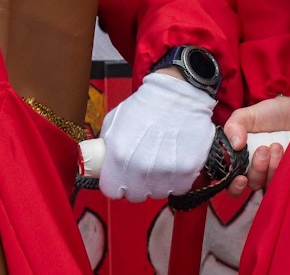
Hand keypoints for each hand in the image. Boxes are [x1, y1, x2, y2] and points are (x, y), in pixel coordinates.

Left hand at [97, 70, 216, 201]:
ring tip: (160, 162)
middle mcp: (141, 168)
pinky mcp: (187, 171)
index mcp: (119, 156)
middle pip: (135, 195)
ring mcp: (166, 172)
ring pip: (157, 193)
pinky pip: (178, 188)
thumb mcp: (114, 122)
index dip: (116, 184)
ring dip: (157, 182)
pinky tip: (175, 162)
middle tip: (142, 169)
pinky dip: (176, 179)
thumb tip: (102, 164)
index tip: (121, 178)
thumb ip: (107, 148)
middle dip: (136, 184)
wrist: (179, 94)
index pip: (111, 191)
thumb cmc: (145, 105)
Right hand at [225, 94, 289, 196]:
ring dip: (271, 167)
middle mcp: (254, 169)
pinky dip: (283, 169)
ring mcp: (273, 172)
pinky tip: (285, 151)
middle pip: (251, 184)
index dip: (234, 185)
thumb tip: (235, 145)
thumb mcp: (248, 115)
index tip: (241, 178)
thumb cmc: (271, 114)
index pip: (231, 182)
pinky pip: (285, 181)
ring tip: (276, 146)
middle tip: (263, 150)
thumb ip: (234, 126)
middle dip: (257, 170)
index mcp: (240, 158)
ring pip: (269, 184)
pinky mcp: (288, 173)